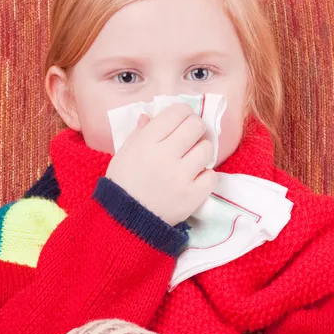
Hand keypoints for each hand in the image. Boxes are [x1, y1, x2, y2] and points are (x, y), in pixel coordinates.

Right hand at [106, 103, 216, 225]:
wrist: (125, 221)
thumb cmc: (122, 184)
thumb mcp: (123, 155)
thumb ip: (138, 134)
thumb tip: (149, 116)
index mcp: (147, 141)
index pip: (177, 112)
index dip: (183, 113)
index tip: (181, 121)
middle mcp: (166, 154)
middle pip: (196, 126)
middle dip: (195, 129)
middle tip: (190, 138)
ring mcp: (181, 175)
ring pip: (207, 149)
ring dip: (201, 151)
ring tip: (192, 160)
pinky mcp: (193, 195)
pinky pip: (211, 175)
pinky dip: (205, 176)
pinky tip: (194, 179)